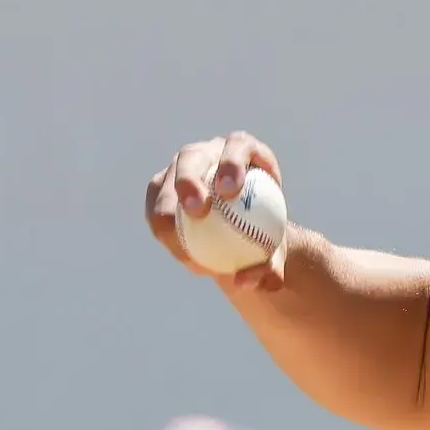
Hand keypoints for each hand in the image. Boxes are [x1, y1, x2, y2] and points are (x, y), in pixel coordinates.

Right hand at [145, 131, 286, 290]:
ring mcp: (181, 167)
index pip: (238, 147)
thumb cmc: (265, 235)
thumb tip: (245, 281)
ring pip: (165, 182)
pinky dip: (163, 229)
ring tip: (175, 239)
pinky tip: (175, 251)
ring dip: (167, 209)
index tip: (231, 190)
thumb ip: (268, 265)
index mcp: (244, 151)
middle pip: (193, 157)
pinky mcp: (161, 186)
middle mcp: (209, 152)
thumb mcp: (274, 249)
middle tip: (197, 211)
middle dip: (189, 180)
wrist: (243, 235)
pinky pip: (155, 206)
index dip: (232, 162)